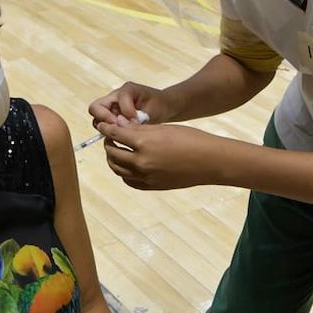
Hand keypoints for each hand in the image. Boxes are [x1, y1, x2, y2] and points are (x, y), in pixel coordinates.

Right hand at [88, 81, 176, 127]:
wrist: (161, 107)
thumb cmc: (159, 105)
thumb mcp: (153, 109)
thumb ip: (140, 117)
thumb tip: (126, 125)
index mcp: (127, 90)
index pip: (119, 98)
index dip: (127, 111)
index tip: (136, 120)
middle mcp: (114, 97)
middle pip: (95, 108)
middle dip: (105, 119)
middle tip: (119, 127)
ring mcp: (111, 108)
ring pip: (96, 118)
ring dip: (106, 127)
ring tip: (121, 132)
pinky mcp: (111, 118)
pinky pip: (103, 126)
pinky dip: (109, 132)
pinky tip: (122, 135)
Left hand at [96, 121, 221, 190]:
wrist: (209, 161)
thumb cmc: (189, 139)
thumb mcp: (162, 128)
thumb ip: (139, 130)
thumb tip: (120, 128)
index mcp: (143, 143)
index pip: (115, 135)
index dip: (106, 129)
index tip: (102, 126)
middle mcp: (141, 162)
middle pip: (112, 153)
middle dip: (108, 144)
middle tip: (111, 138)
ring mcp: (146, 177)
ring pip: (117, 169)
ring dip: (113, 159)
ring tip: (117, 151)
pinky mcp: (152, 186)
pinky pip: (129, 180)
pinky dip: (124, 172)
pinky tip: (128, 165)